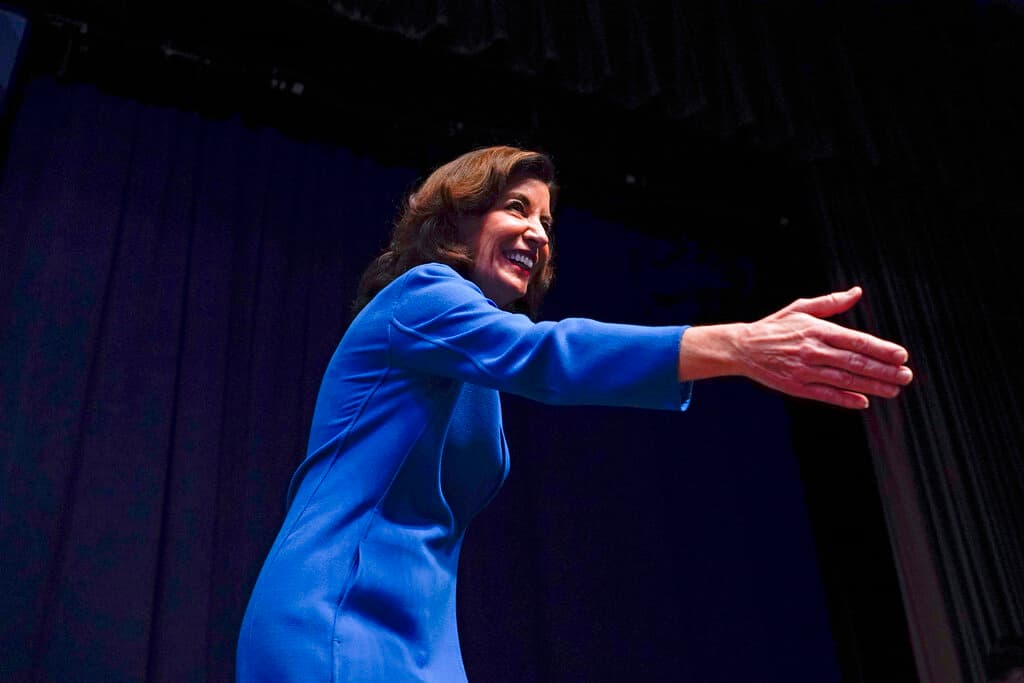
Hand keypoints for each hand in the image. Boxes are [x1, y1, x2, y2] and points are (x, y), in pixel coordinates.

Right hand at [679, 287, 912, 408]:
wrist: (742, 348)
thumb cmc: (775, 327)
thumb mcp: (801, 308)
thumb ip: (831, 303)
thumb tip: (857, 292)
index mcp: (816, 329)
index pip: (856, 340)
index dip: (881, 349)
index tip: (902, 355)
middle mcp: (812, 350)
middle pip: (855, 362)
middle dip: (883, 370)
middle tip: (906, 376)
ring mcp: (804, 370)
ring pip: (844, 379)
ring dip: (871, 386)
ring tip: (894, 390)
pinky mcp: (796, 387)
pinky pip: (825, 394)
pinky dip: (845, 399)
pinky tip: (863, 402)